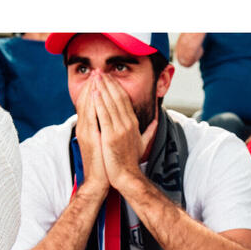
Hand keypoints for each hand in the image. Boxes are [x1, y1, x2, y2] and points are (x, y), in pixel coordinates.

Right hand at [74, 78, 109, 196]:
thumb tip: (117, 124)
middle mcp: (85, 128)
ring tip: (96, 76)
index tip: (101, 78)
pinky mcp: (90, 137)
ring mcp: (86, 132)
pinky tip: (96, 92)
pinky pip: (90, 116)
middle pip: (87, 101)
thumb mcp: (106, 145)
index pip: (90, 104)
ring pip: (87, 105)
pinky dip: (92, 103)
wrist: (99, 182)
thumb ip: (110, 133)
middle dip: (93, 85)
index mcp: (89, 128)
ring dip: (92, 89)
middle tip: (98, 71)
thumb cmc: (105, 165)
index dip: (95, 90)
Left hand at [93, 73, 156, 190]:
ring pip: (110, 103)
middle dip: (108, 83)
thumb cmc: (131, 162)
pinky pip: (104, 115)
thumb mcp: (143, 144)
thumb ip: (149, 130)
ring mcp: (120, 130)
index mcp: (133, 124)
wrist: (127, 177)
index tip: (108, 77)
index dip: (116, 87)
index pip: (125, 100)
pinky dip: (99, 102)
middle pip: (117, 98)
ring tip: (95, 76)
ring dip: (102, 88)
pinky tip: (94, 92)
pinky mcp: (111, 136)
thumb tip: (156, 120)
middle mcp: (128, 124)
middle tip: (100, 71)